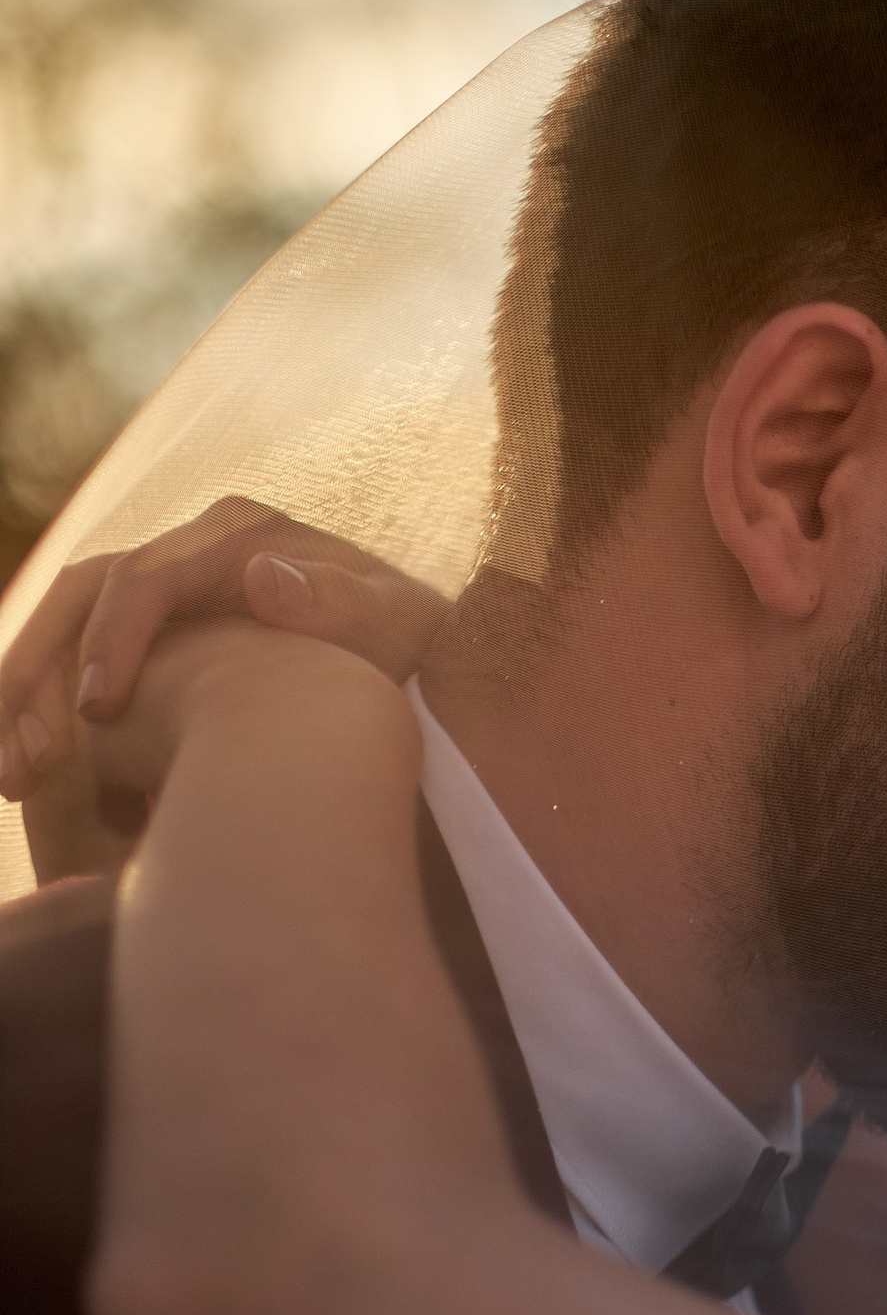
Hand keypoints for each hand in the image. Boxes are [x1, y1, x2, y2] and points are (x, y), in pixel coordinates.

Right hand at [0, 496, 448, 801]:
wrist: (419, 650)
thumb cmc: (412, 639)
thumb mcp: (397, 624)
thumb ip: (342, 602)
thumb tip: (263, 580)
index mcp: (239, 533)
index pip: (146, 576)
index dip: (113, 641)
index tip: (97, 714)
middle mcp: (191, 547)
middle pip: (80, 594)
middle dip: (34, 675)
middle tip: (18, 766)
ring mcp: (169, 584)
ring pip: (64, 625)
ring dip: (24, 698)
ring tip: (13, 781)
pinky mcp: (158, 627)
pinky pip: (83, 656)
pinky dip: (51, 710)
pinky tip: (39, 774)